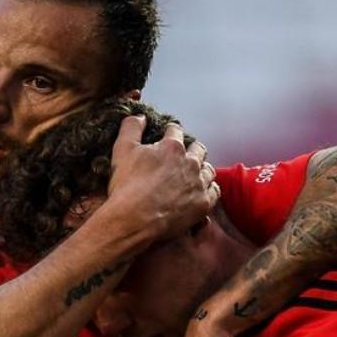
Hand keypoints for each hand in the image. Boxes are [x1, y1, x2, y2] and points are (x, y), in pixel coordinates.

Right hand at [105, 116, 218, 243]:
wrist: (134, 220)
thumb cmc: (127, 186)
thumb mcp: (121, 150)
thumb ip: (131, 127)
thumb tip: (140, 116)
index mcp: (172, 147)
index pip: (175, 130)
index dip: (169, 132)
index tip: (166, 136)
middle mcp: (191, 162)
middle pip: (198, 148)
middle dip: (191, 149)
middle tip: (182, 156)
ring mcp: (199, 184)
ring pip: (209, 169)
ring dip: (201, 169)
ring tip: (192, 174)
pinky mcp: (203, 204)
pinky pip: (214, 191)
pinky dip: (209, 189)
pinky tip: (201, 191)